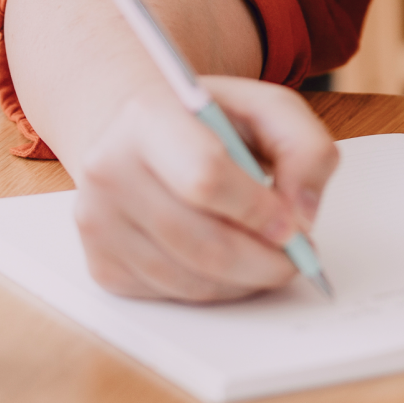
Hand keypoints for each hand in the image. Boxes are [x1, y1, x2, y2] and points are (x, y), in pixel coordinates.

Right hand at [71, 77, 337, 302]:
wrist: (137, 132)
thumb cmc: (208, 119)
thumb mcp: (270, 108)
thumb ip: (305, 148)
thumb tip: (303, 214)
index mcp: (149, 117)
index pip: (204, 176)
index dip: (257, 210)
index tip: (294, 226)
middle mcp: (110, 170)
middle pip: (199, 241)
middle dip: (262, 260)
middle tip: (299, 255)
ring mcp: (98, 222)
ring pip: (187, 278)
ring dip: (244, 280)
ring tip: (272, 257)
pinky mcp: (101, 263)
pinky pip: (170, 295)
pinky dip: (215, 289)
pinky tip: (233, 262)